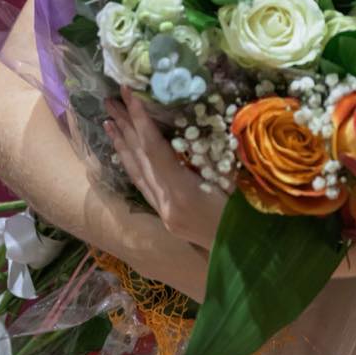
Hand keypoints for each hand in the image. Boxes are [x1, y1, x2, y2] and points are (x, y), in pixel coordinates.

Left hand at [103, 86, 227, 251]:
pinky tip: (124, 153)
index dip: (141, 120)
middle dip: (125, 127)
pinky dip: (132, 165)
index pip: (155, 150)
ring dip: (122, 145)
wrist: (243, 260)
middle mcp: (166, 204)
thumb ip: (223, 154)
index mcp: (182, 194)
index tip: (129, 95)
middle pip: (139, 160)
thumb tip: (221, 117)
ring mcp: (163, 213)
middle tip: (109, 100)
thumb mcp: (239, 183)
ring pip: (136, 173)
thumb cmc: (247, 221)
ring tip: (107, 121)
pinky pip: (142, 185)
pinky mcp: (165, 217)